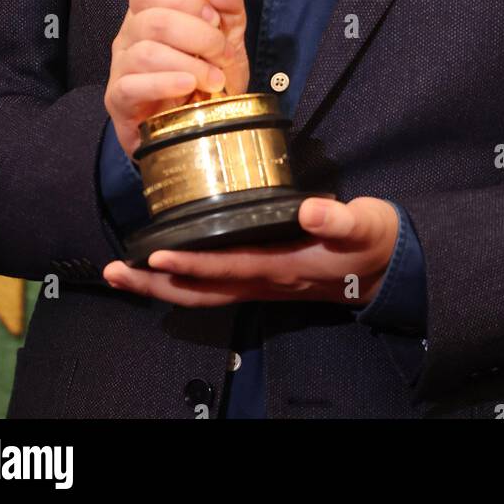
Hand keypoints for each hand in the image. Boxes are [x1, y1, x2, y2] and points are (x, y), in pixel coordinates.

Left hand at [102, 196, 399, 307]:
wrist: (389, 271)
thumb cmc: (373, 242)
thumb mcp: (364, 224)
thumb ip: (337, 218)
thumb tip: (310, 208)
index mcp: (284, 267)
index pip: (227, 267)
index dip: (190, 264)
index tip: (154, 257)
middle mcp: (265, 282)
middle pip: (200, 291)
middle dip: (154, 285)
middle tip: (114, 272)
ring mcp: (262, 285)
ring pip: (201, 294)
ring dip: (159, 289)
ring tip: (122, 276)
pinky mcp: (263, 280)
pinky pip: (213, 288)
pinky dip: (181, 284)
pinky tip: (162, 273)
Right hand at [105, 0, 249, 158]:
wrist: (202, 126)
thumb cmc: (209, 76)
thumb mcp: (229, 37)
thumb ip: (227, 5)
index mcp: (150, 13)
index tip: (214, 19)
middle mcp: (129, 36)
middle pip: (153, 21)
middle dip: (198, 36)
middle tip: (221, 54)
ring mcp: (121, 68)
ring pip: (145, 53)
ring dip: (190, 65)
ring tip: (214, 79)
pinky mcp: (118, 99)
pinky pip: (132, 85)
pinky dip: (165, 84)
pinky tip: (188, 88)